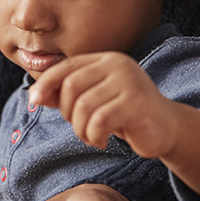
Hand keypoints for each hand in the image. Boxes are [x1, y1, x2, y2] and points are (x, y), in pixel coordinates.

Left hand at [30, 52, 199, 200]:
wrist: (166, 128)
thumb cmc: (124, 114)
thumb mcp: (92, 103)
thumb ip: (65, 97)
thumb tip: (34, 95)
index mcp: (105, 60)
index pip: (66, 66)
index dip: (46, 82)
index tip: (33, 100)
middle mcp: (118, 64)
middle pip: (71, 85)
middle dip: (67, 112)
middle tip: (79, 127)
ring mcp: (129, 81)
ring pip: (83, 106)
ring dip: (80, 129)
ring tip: (90, 137)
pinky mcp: (137, 102)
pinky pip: (100, 120)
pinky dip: (94, 135)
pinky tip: (102, 141)